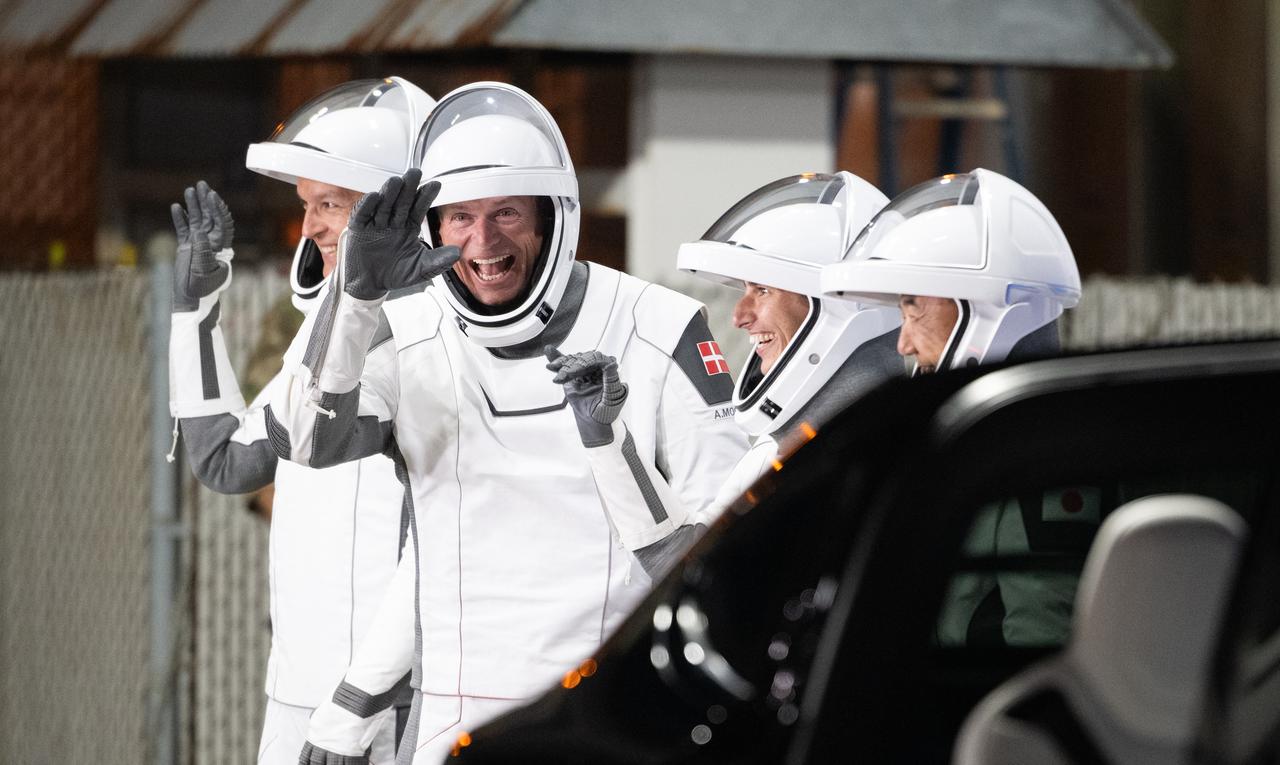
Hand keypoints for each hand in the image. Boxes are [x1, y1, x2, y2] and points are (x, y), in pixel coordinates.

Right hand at [170, 180, 233, 310]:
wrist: (191, 298)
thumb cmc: (201, 287)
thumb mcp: (202, 269)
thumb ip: (202, 250)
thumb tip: (200, 232)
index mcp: (221, 247)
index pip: (222, 223)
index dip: (218, 209)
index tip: (212, 196)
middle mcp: (211, 242)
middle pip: (210, 217)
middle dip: (206, 201)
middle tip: (202, 185)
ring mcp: (198, 243)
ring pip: (197, 220)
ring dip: (193, 206)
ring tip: (189, 190)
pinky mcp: (187, 247)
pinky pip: (184, 229)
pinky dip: (180, 219)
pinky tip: (176, 207)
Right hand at [340, 169, 460, 299]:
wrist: (370, 285)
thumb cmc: (395, 275)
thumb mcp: (420, 269)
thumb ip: (438, 261)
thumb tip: (458, 252)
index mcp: (409, 227)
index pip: (418, 208)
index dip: (426, 196)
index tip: (436, 185)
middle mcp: (393, 221)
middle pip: (401, 201)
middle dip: (408, 187)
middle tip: (415, 173)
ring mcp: (375, 223)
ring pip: (383, 204)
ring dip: (389, 193)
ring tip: (396, 182)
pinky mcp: (358, 229)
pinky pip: (362, 215)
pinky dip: (367, 206)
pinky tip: (374, 196)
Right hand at [545, 346, 627, 446]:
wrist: (594, 423)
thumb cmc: (606, 412)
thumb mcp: (612, 398)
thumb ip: (611, 379)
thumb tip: (612, 363)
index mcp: (608, 370)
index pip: (597, 360)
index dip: (586, 363)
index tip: (575, 370)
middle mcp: (596, 368)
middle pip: (582, 360)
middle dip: (572, 366)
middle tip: (565, 375)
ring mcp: (584, 372)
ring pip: (573, 362)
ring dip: (562, 364)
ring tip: (553, 367)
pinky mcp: (573, 377)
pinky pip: (565, 367)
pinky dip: (557, 359)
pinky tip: (549, 351)